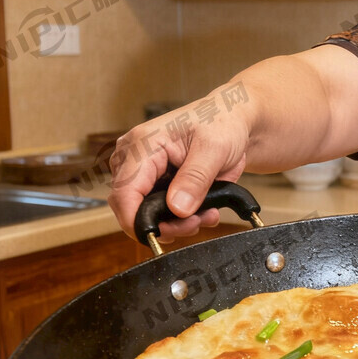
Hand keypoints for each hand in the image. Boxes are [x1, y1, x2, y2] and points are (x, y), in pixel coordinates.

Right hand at [108, 97, 250, 240]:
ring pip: (148, 214)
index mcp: (142, 144)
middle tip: (197, 222)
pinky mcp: (158, 184)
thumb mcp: (214, 148)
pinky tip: (204, 211)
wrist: (234, 122)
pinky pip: (162, 212)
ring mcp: (146, 173)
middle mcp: (136, 159)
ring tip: (207, 214)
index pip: (124, 192)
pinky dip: (183, 219)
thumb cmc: (222, 122)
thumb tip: (177, 208)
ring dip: (178, 223)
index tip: (160, 236)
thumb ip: (195, 179)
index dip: (136, 220)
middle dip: (165, 224)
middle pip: (133, 208)